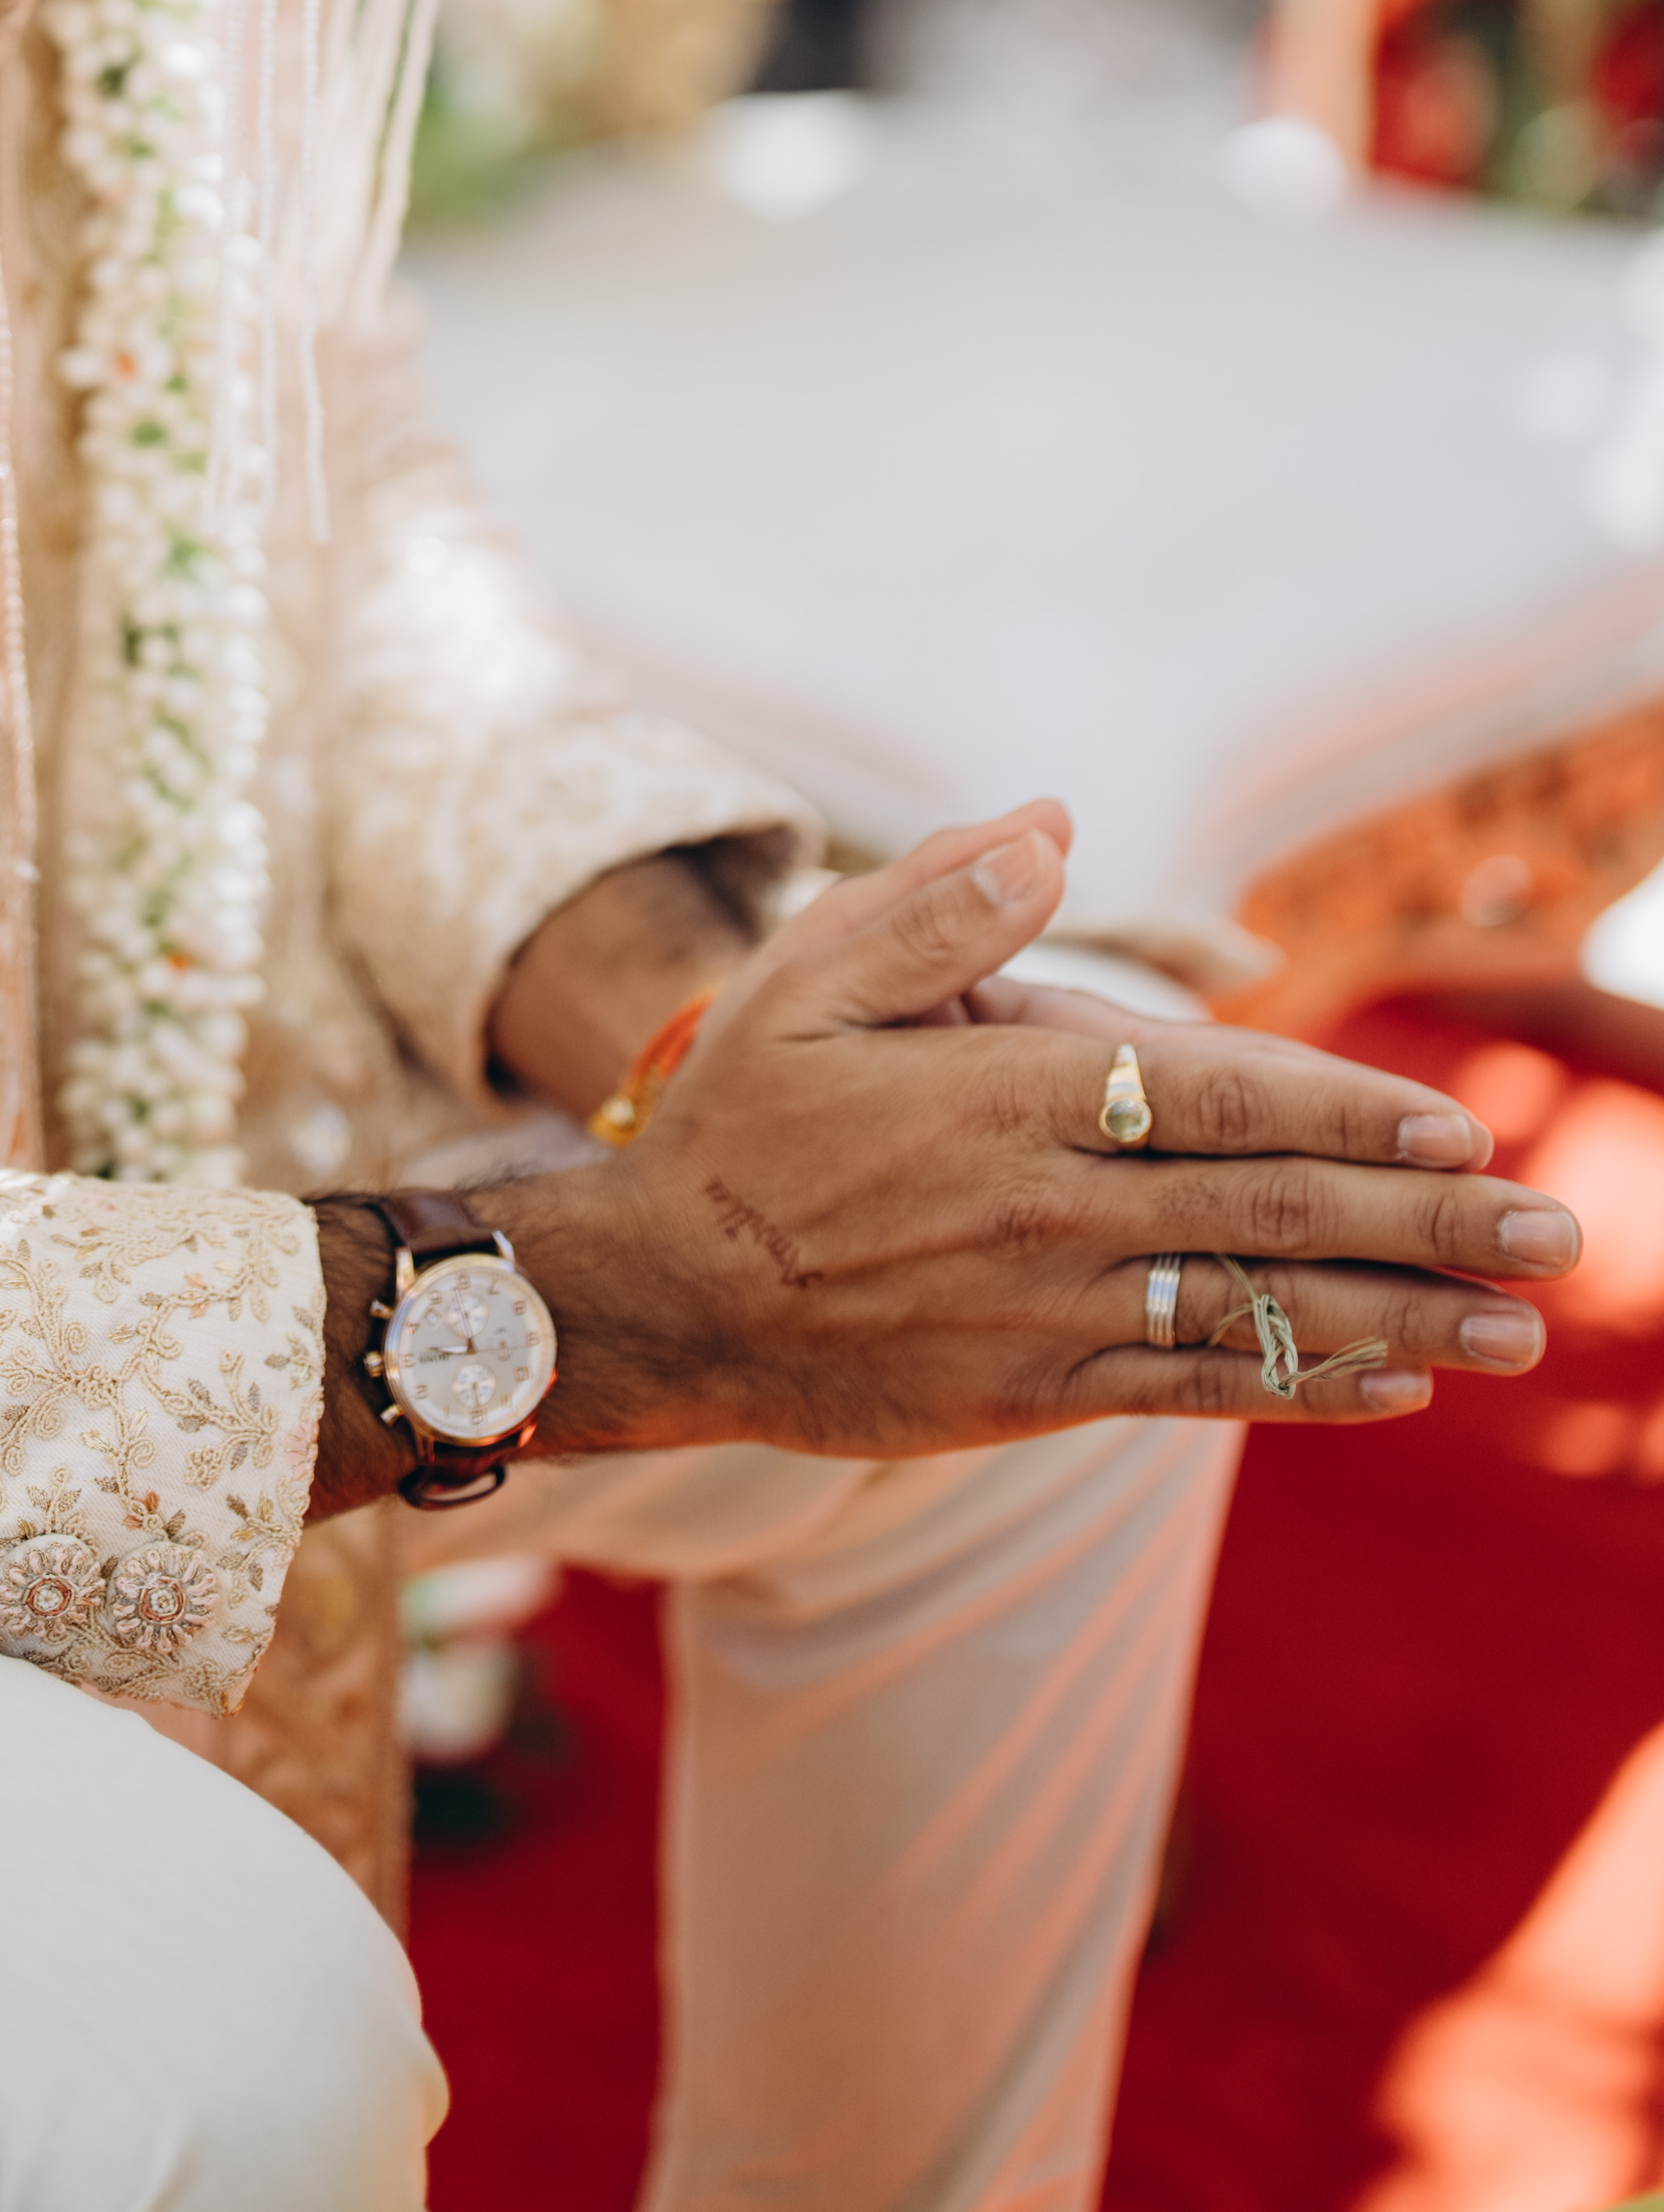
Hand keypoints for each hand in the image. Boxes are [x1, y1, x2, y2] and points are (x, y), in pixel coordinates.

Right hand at [338, 804, 1582, 1489]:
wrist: (661, 1296)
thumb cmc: (739, 1118)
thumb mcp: (808, 973)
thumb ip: (942, 901)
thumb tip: (1054, 817)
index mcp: (1007, 1098)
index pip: (1217, 1102)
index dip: (1346, 1114)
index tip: (1455, 1122)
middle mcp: (1049, 1212)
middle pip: (1271, 1215)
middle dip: (1425, 1223)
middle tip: (1551, 1230)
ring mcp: (1047, 1316)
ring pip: (1255, 1313)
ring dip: (1399, 1317)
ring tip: (1514, 1323)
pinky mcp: (1031, 1394)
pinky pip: (1193, 1391)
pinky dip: (1299, 1384)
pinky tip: (1390, 1381)